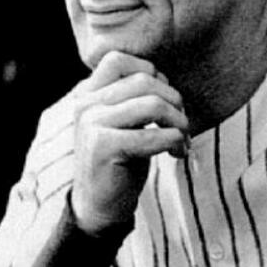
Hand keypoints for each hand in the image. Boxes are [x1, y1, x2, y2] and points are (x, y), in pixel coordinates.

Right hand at [69, 51, 187, 234]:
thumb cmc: (120, 160)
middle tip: (182, 124)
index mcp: (87, 93)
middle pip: (144, 80)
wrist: (99, 206)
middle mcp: (85, 104)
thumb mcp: (123, 120)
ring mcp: (91, 124)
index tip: (162, 100)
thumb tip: (164, 77)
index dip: (150, 73)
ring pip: (153, 104)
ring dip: (178, 122)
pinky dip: (175, 142)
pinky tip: (176, 152)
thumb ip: (133, 95)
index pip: (119, 59)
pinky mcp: (104, 147)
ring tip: (181, 139)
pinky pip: (154, 134)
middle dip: (174, 101)